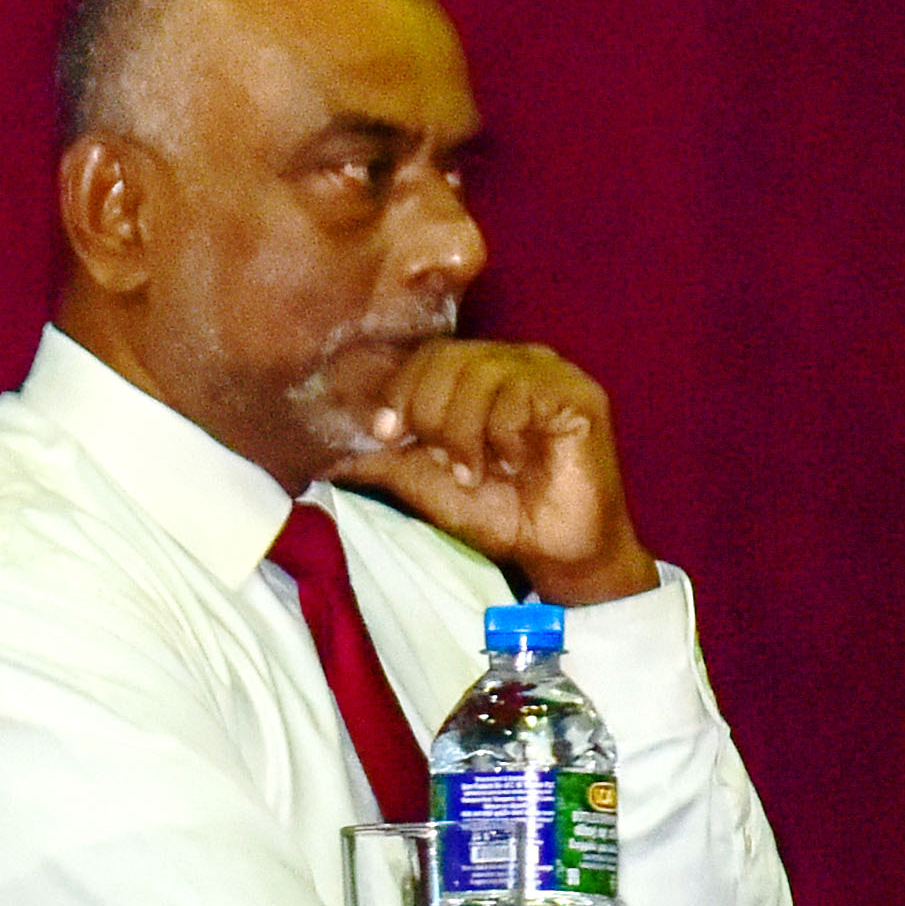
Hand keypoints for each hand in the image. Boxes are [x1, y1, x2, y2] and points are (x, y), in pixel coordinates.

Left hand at [328, 338, 653, 600]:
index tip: (387, 434)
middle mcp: (516, 362)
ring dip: (466, 435)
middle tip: (448, 463)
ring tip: (480, 472)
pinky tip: (517, 463)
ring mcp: (550, 374)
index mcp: (481, 372)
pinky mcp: (578, 396)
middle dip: (432, 416)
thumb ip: (383, 457)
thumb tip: (326, 452)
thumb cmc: (496, 512)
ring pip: (481, 374)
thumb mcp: (425, 480)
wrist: (553, 551)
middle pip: (449, 357)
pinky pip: (521, 396)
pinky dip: (505, 438)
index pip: (429, 354)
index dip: (401, 390)